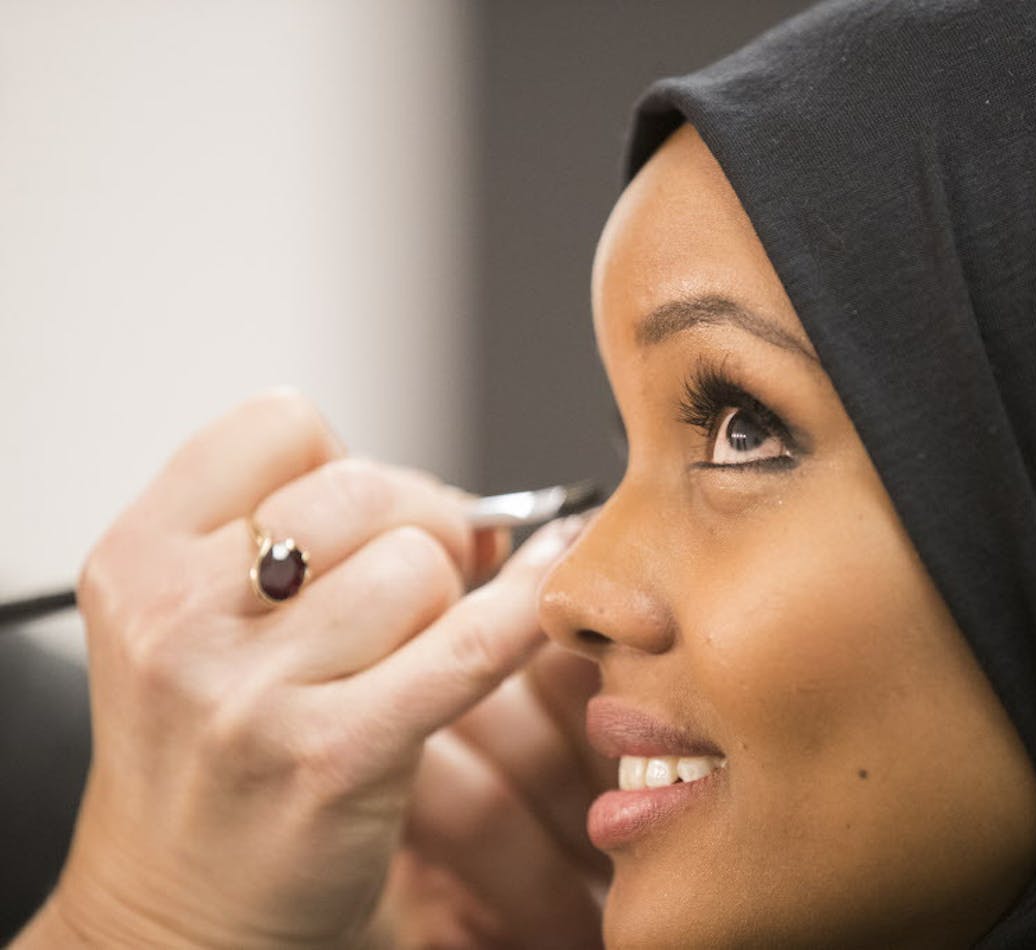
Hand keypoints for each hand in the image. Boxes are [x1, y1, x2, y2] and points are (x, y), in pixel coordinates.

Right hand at [16, 389, 585, 947]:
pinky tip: (547, 596)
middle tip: (429, 573)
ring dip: (447, 598)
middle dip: (422, 521)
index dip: (350, 462)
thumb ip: (291, 540)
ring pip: (420, 566)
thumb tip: (469, 508)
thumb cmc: (210, 758)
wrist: (180, 915)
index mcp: (137, 562)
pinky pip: (469, 645)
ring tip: (416, 645)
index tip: (374, 513)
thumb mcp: (193, 627)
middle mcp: (178, 621)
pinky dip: (524, 613)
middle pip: (366, 491)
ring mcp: (250, 693)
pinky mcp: (333, 756)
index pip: (280, 424)